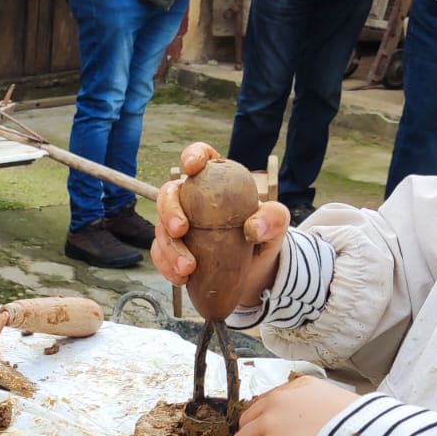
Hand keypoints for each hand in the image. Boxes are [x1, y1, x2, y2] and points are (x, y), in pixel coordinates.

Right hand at [151, 141, 290, 307]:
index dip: (192, 156)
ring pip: (161, 229)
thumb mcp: (276, 225)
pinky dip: (166, 266)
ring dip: (169, 249)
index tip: (191, 168)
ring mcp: (178, 225)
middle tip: (181, 230)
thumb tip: (253, 228)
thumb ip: (273, 218)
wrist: (254, 272)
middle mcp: (192, 199)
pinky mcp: (171, 250)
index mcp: (216, 181)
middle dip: (168, 211)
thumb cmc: (263, 238)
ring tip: (187, 269)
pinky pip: (160, 254)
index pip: (200, 157)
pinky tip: (181, 279)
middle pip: (168, 194)